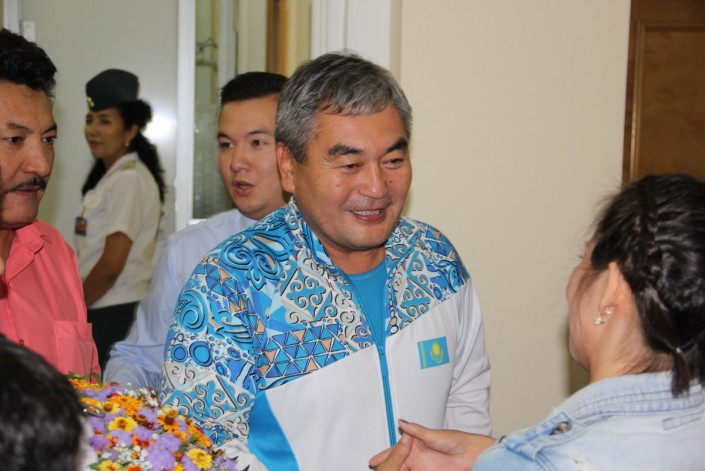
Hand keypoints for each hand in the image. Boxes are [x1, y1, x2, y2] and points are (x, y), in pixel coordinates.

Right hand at [369, 421, 496, 470]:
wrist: (472, 455)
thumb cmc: (457, 441)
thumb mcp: (434, 435)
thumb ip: (417, 431)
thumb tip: (402, 422)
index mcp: (415, 444)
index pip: (396, 451)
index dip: (384, 456)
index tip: (374, 461)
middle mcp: (417, 456)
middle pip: (397, 463)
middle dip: (388, 466)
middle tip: (379, 470)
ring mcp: (422, 467)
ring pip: (404, 470)